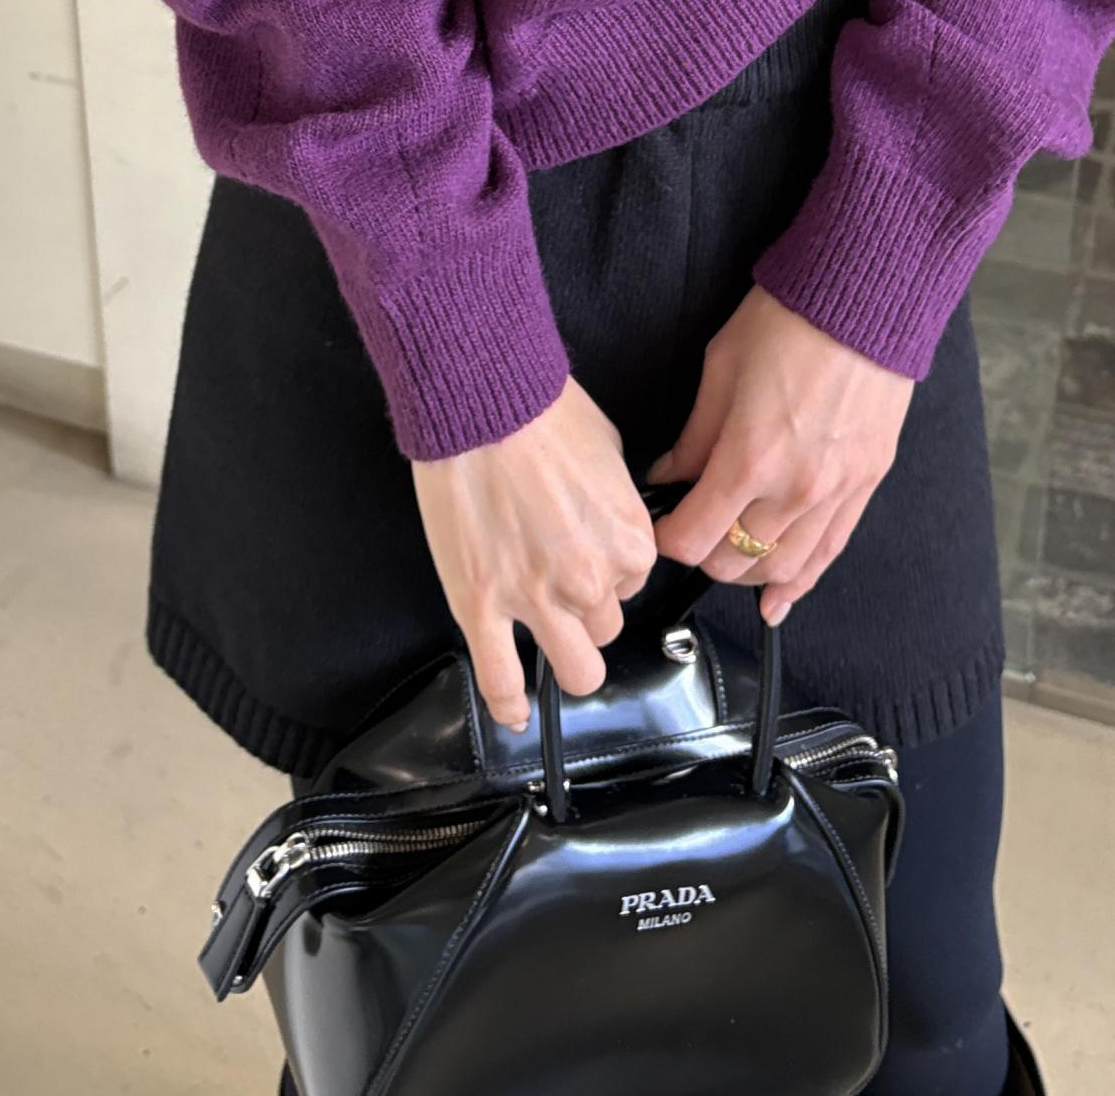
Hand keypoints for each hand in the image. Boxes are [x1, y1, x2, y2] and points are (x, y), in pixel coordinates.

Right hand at [412, 378, 658, 734]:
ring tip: (552, 643)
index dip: (611, 566)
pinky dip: (508, 704)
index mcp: (628, 540)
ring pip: (576, 667)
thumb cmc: (542, 410)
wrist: (480, 401)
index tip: (591, 550)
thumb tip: (611, 514)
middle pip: (607, 625)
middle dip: (588, 605)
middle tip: (562, 578)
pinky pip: (501, 679)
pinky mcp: (481, 607)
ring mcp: (535, 599)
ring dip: (566, 654)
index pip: (634, 581)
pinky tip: (514, 713)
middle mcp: (591, 579)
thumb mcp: (609, 448)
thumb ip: (617, 499)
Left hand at [646, 286, 913, 625]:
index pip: (692, 539)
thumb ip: (694, 436)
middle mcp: (795, 489)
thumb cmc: (789, 320)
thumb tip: (671, 474)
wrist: (865, 298)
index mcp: (750, 458)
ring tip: (728, 558)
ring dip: (746, 573)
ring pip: (781, 569)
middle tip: (692, 528)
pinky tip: (779, 599)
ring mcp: (835, 492)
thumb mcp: (720, 369)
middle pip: (732, 562)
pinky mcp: (865, 485)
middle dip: (702, 554)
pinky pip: (829, 553)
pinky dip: (800, 582)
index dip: (666, 539)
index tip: (660, 525)